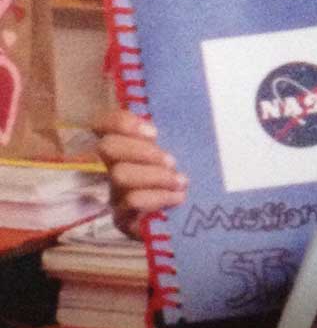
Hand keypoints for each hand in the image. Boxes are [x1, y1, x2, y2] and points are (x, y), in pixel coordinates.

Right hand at [93, 108, 186, 238]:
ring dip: (154, 176)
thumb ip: (177, 129)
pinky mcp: (123, 219)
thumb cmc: (194, 175)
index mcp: (128, 144)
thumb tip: (182, 108)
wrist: (201, 219)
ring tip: (181, 181)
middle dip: (142, 151)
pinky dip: (157, 197)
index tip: (155, 132)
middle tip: (172, 161)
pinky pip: (131, 203)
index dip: (122, 123)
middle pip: (107, 147)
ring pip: (120, 175)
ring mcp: (116, 194)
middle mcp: (115, 167)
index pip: (103, 123)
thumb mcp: (188, 147)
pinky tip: (178, 198)